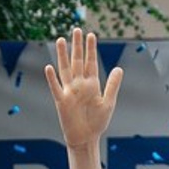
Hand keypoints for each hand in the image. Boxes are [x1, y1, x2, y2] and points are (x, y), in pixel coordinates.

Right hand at [45, 28, 122, 150]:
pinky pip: (56, 88)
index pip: (91, 63)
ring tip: (61, 40)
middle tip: (76, 30)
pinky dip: (52, 79)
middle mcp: (79, 85)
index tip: (91, 35)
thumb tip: (119, 68)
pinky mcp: (62, 102)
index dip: (90, 49)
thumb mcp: (108, 103)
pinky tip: (49, 67)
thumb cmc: (97, 123)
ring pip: (65, 70)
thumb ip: (112, 85)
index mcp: (91, 84)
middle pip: (77, 61)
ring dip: (62, 56)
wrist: (86, 139)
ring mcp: (69, 92)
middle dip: (77, 46)